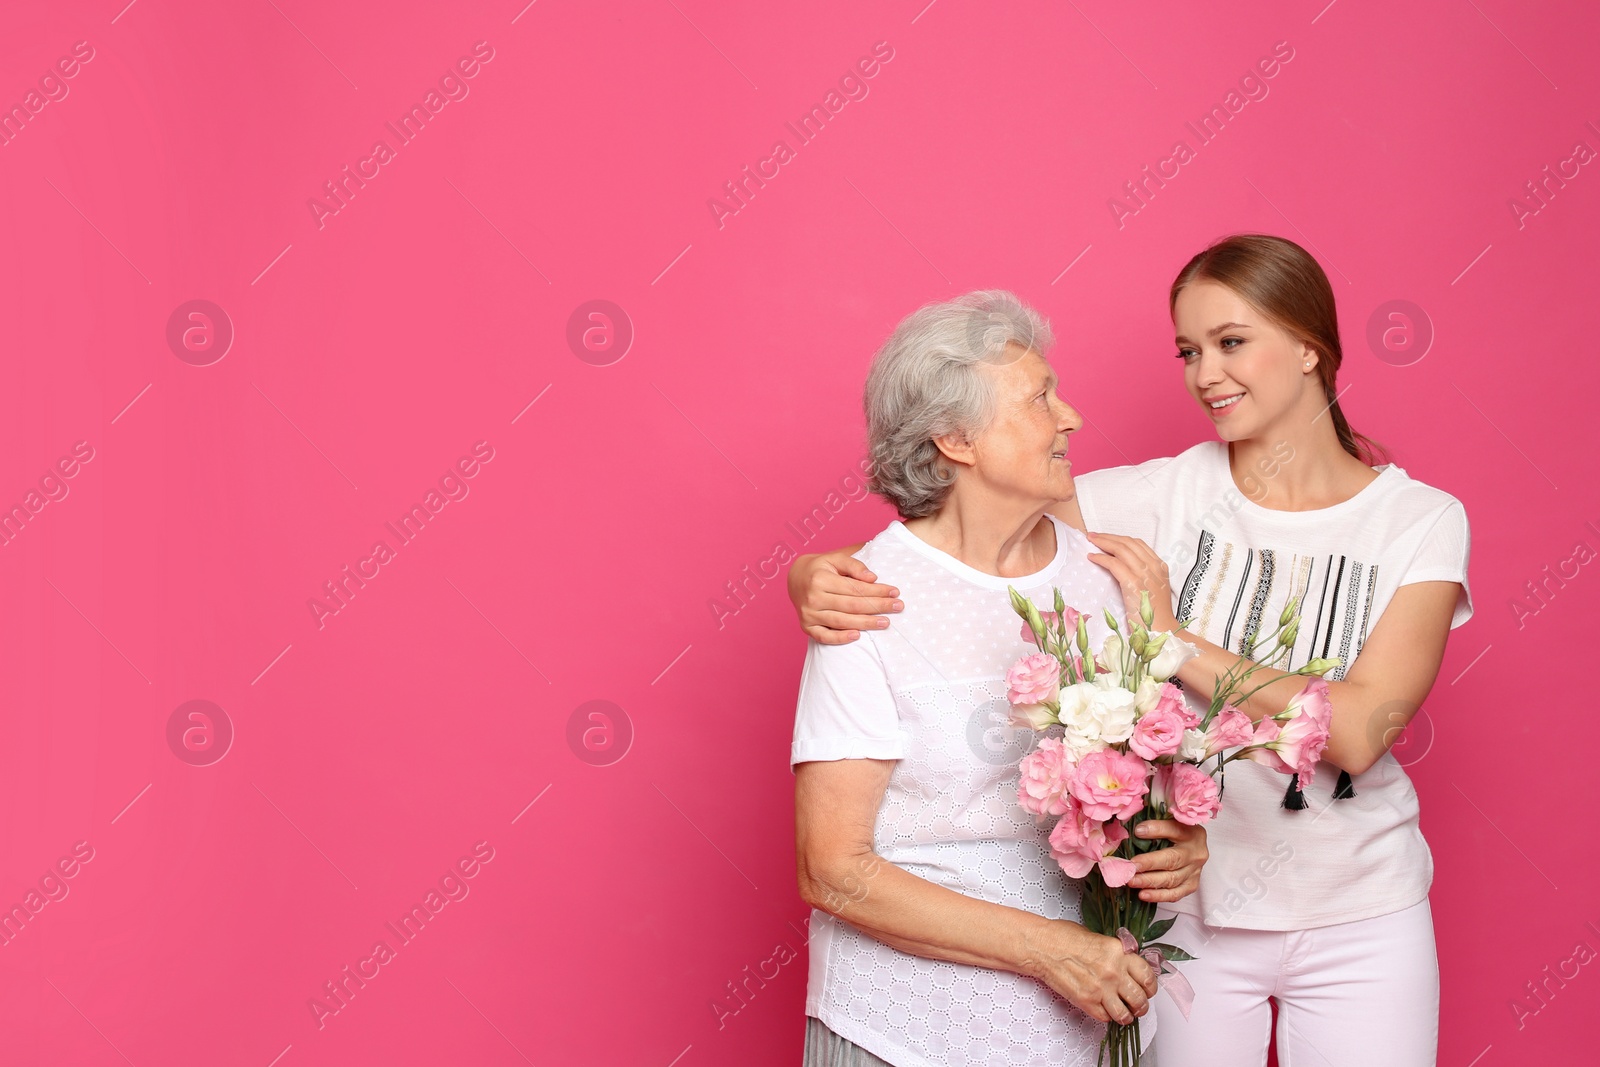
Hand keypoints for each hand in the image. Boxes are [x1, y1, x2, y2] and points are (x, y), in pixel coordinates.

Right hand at [787, 549, 900, 644]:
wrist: (795, 578)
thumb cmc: (820, 568)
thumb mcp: (835, 558)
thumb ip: (854, 565)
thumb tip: (872, 578)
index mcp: (820, 578)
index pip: (855, 588)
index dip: (877, 591)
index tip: (895, 592)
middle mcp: (813, 597)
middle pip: (851, 605)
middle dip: (877, 606)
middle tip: (898, 607)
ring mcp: (808, 614)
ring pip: (841, 621)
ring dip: (866, 623)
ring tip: (885, 622)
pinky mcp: (806, 626)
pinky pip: (824, 637)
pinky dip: (840, 638)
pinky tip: (857, 636)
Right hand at [1028, 920, 1157, 1024]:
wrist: (1041, 946)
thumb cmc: (1064, 936)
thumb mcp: (1099, 937)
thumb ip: (1117, 953)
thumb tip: (1130, 965)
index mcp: (1119, 952)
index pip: (1148, 976)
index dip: (1150, 986)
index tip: (1148, 988)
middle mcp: (1113, 972)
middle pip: (1140, 998)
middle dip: (1142, 1004)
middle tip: (1139, 1004)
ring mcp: (1100, 989)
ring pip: (1126, 1014)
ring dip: (1128, 1015)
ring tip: (1126, 1012)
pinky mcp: (1086, 1002)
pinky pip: (1106, 1018)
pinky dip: (1108, 1017)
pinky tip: (1106, 1010)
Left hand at [1085, 532, 1178, 631]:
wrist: (1161, 630)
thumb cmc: (1154, 614)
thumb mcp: (1153, 588)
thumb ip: (1144, 575)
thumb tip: (1124, 565)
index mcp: (1160, 566)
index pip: (1138, 544)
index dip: (1120, 538)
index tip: (1106, 537)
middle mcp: (1153, 567)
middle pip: (1128, 543)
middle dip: (1109, 537)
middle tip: (1093, 535)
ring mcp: (1144, 574)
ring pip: (1121, 550)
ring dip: (1103, 543)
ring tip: (1090, 541)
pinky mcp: (1133, 584)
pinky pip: (1114, 564)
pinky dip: (1101, 558)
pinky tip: (1092, 557)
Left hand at [1127, 819, 1207, 902]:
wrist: (1193, 848)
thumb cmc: (1176, 832)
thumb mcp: (1170, 821)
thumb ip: (1155, 821)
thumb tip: (1132, 824)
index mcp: (1192, 832)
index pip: (1174, 829)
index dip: (1156, 830)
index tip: (1137, 831)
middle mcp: (1196, 852)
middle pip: (1172, 859)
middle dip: (1149, 863)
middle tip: (1130, 866)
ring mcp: (1195, 871)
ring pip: (1172, 879)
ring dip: (1149, 881)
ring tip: (1131, 881)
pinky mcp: (1192, 885)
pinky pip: (1175, 894)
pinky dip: (1158, 896)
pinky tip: (1143, 894)